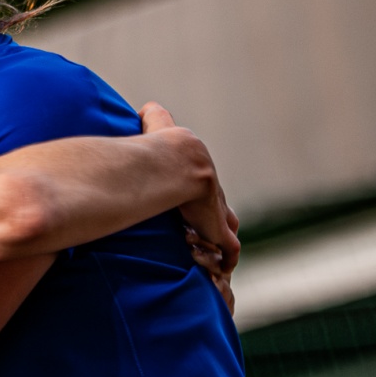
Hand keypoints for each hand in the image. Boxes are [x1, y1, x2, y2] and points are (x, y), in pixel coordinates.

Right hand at [140, 102, 239, 300]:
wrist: (173, 163)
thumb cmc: (157, 146)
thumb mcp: (156, 126)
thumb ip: (151, 117)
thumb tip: (145, 107)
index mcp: (198, 166)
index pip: (204, 178)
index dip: (201, 190)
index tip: (193, 200)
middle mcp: (211, 186)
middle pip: (218, 204)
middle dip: (213, 217)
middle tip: (199, 232)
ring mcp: (217, 209)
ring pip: (227, 226)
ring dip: (220, 238)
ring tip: (209, 252)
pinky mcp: (218, 229)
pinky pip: (229, 249)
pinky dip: (225, 260)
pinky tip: (221, 269)